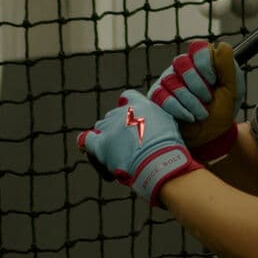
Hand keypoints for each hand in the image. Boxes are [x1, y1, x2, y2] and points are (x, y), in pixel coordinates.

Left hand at [77, 90, 201, 205]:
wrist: (159, 161)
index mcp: (141, 105)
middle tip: (129, 145)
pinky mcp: (100, 144)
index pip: (127, 96)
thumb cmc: (169, 149)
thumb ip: (158, 121)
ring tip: (118, 155)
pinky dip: (91, 147)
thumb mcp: (170, 126)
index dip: (127, 107)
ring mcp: (110, 127)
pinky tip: (100, 155)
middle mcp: (123, 112)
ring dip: (107, 139)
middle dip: (118, 128)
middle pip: (112, 116)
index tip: (132, 118)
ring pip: (101, 128)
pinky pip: (87, 141)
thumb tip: (155, 126)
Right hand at [147, 40, 238, 161]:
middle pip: (182, 62)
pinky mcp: (157, 96)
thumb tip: (222, 46)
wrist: (209, 137)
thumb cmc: (221, 112)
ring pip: (172, 80)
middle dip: (198, 85)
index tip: (215, 81)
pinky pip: (162, 96)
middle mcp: (184, 67)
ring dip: (191, 100)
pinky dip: (179, 109)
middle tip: (208, 99)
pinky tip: (190, 116)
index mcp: (204, 63)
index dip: (205, 64)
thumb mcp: (232, 91)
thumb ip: (228, 68)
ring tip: (202, 112)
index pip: (198, 47)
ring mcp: (168, 80)